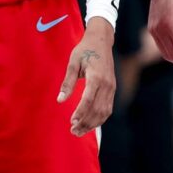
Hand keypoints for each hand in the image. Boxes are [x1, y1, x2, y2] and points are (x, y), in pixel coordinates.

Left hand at [57, 19, 115, 136]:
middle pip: (97, 109)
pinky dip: (99, 119)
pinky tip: (89, 124)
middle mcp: (107, 84)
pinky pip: (108, 108)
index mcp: (96, 76)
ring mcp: (112, 88)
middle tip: (72, 131)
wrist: (101, 40)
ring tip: (79, 131)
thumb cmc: (85, 50)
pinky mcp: (112, 89)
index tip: (72, 122)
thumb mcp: (73, 62)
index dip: (80, 112)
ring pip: (104, 112)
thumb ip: (67, 82)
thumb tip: (60, 100)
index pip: (89, 99)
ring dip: (92, 124)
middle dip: (85, 122)